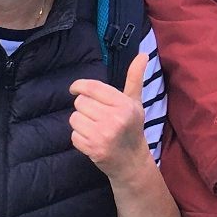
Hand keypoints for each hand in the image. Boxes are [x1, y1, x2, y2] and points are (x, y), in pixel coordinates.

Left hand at [69, 52, 152, 178]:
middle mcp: (114, 119)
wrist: (132, 162)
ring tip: (95, 128)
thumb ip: (135, 78)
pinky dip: (80, 137)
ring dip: (81, 123)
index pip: (92, 87)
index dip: (79, 86)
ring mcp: (103, 135)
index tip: (75, 89)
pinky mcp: (93, 148)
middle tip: (97, 116)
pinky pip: (73, 135)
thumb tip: (143, 54)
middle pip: (80, 102)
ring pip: (74, 118)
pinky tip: (93, 140)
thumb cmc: (131, 127)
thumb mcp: (135, 102)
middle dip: (85, 108)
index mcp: (124, 104)